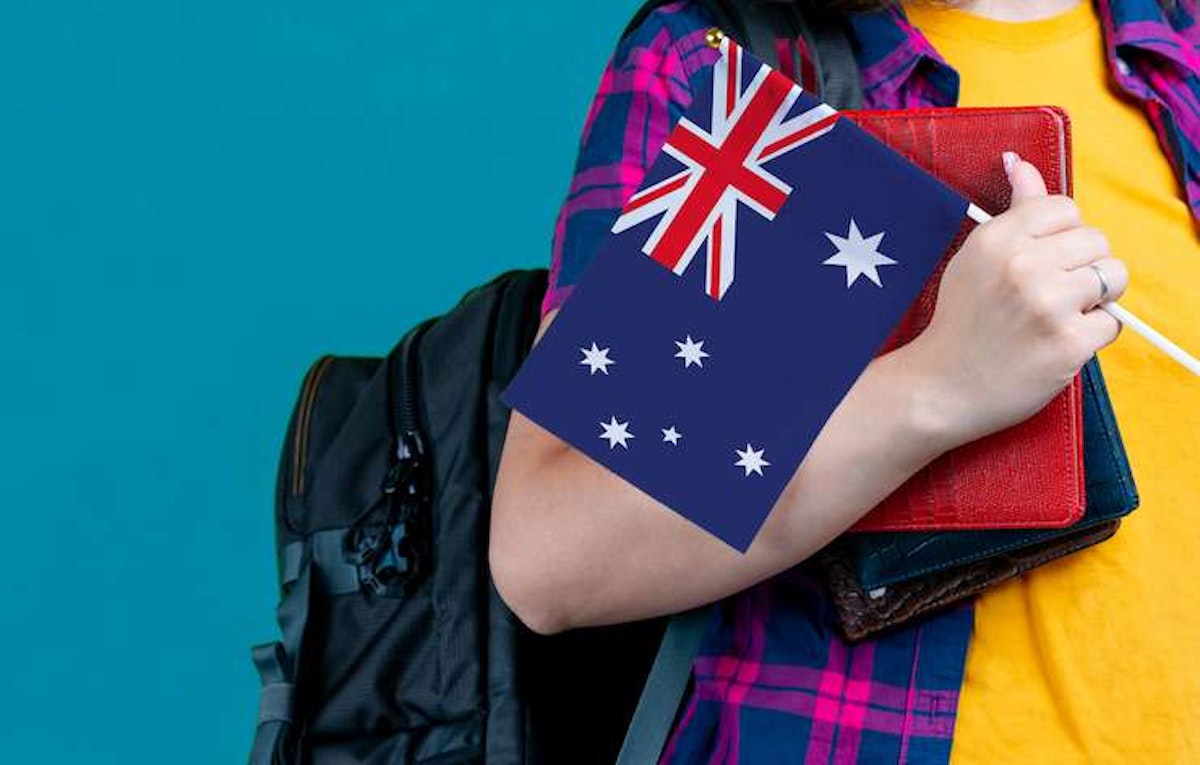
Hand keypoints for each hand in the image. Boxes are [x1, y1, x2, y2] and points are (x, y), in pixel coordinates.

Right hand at [905, 152, 1128, 446]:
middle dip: (1084, 268)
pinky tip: (1057, 343)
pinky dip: (1092, 335)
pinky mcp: (1068, 343)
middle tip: (1050, 295)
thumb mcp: (974, 258)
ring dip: (1095, 300)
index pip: (1066, 209)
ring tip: (1058, 316)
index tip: (1044, 261)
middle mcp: (1022, 265)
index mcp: (997, 239)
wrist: (941, 389)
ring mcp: (1047, 304)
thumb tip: (1020, 161)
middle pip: (1097, 242)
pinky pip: (1112, 323)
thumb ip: (1012, 210)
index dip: (1063, 237)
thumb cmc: (961, 323)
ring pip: (1113, 278)